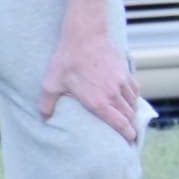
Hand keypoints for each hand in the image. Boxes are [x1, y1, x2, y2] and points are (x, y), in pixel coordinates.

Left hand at [38, 25, 142, 145]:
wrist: (85, 36)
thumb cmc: (66, 60)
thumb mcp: (50, 83)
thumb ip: (47, 104)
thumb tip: (44, 119)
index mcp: (98, 101)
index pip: (119, 123)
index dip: (127, 135)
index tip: (130, 142)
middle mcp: (113, 94)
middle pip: (129, 116)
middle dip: (131, 128)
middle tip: (130, 136)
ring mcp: (121, 82)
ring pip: (133, 103)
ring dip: (132, 114)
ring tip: (130, 120)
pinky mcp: (125, 72)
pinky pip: (135, 90)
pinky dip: (134, 99)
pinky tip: (130, 101)